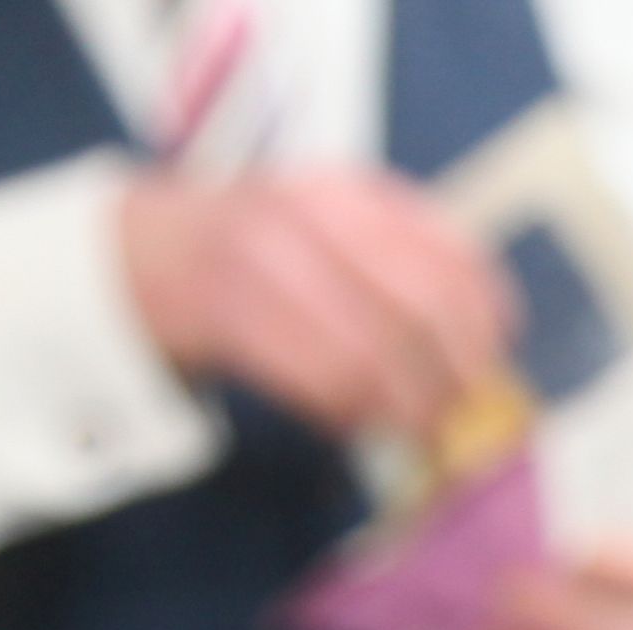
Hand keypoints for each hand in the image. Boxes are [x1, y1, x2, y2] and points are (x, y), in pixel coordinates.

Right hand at [118, 168, 514, 443]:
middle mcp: (315, 213)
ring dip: (405, 410)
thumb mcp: (332, 233)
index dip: (488, 324)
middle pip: (425, 311)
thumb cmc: (256, 257)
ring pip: (374, 354)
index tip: (495, 367)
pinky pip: (319, 380)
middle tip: (462, 421)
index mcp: (353, 192)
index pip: (455, 257)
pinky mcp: (227, 310)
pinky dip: (350, 415)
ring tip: (413, 434)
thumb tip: (486, 354)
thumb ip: (402, 271)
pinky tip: (354, 425)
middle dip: (455, 379)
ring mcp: (266, 257)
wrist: (137, 253)